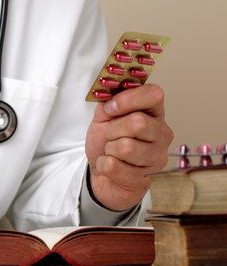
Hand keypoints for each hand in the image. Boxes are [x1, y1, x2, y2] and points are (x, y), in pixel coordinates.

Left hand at [85, 84, 172, 210]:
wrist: (102, 173)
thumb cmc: (107, 143)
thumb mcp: (104, 117)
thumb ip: (108, 101)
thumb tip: (108, 85)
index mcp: (154, 113)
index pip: (154, 94)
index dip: (127, 99)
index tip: (110, 108)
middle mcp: (162, 134)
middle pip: (138, 122)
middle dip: (113, 129)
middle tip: (110, 136)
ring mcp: (158, 158)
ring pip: (126, 147)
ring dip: (109, 149)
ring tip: (112, 152)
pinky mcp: (146, 179)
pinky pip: (114, 167)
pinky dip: (104, 165)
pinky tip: (111, 166)